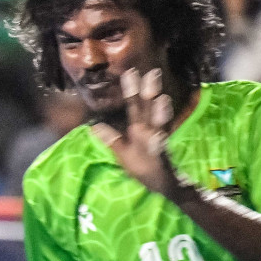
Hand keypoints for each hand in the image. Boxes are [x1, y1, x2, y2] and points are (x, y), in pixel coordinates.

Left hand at [90, 68, 178, 196]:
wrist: (166, 188)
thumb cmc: (145, 170)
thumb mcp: (124, 154)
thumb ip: (113, 140)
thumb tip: (94, 126)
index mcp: (141, 131)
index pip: (135, 108)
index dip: (133, 91)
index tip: (130, 72)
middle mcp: (151, 134)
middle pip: (149, 111)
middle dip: (149, 94)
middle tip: (151, 73)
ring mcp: (158, 146)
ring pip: (158, 127)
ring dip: (160, 113)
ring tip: (161, 99)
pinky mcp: (162, 160)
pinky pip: (160, 151)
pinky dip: (159, 143)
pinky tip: (158, 138)